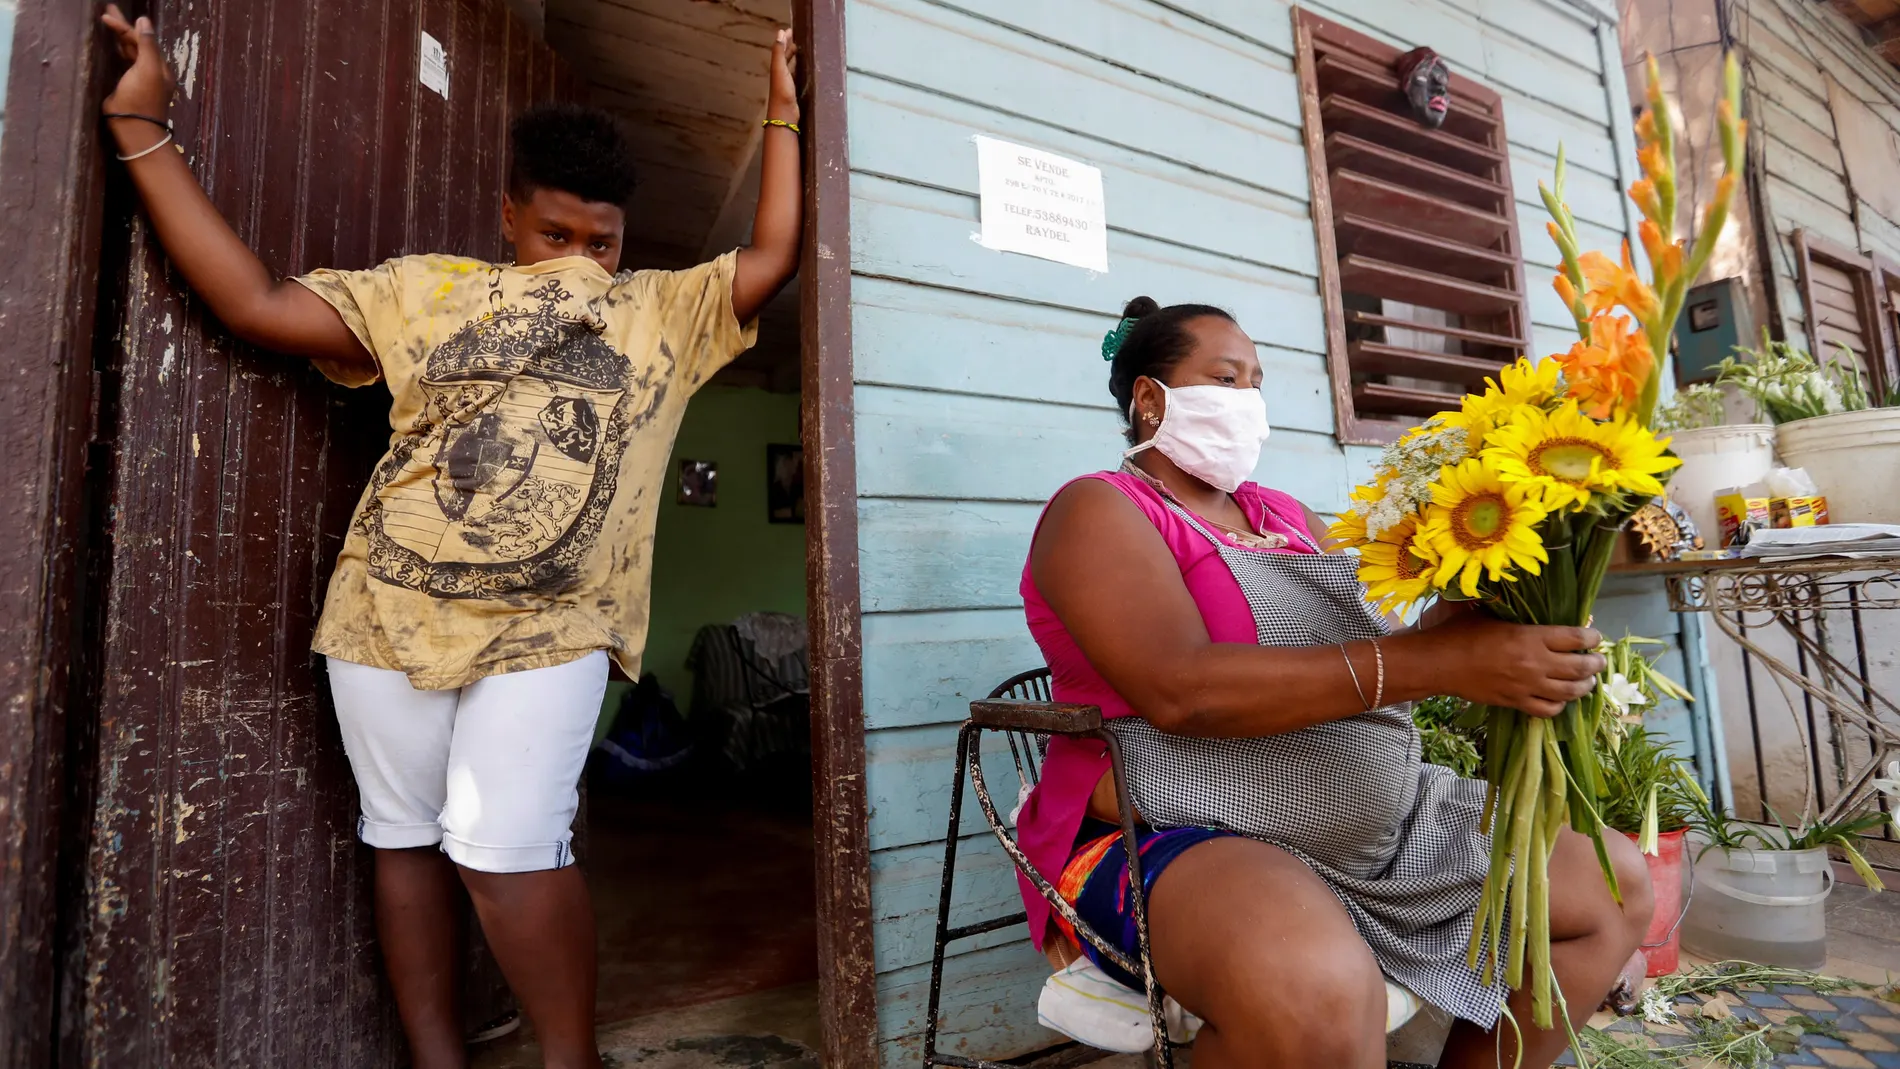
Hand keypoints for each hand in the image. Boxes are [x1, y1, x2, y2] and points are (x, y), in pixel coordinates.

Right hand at [101, 5, 175, 120]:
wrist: (133, 126)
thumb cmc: (143, 97)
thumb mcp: (148, 68)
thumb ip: (147, 45)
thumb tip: (144, 20)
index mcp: (158, 65)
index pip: (142, 39)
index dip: (125, 27)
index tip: (106, 16)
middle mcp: (149, 69)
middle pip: (136, 43)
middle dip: (122, 27)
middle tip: (107, 11)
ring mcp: (137, 78)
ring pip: (128, 51)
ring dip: (119, 37)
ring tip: (107, 22)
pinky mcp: (125, 86)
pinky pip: (121, 62)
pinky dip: (116, 51)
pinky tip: (110, 45)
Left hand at [766, 27, 798, 121]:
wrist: (785, 114)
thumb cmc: (782, 92)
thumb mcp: (780, 69)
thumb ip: (779, 52)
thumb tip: (779, 33)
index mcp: (777, 67)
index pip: (780, 49)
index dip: (785, 39)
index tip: (791, 30)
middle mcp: (780, 74)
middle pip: (784, 57)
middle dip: (789, 47)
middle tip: (797, 38)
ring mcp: (787, 83)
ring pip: (791, 65)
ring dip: (795, 57)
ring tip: (802, 50)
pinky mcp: (794, 91)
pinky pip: (797, 75)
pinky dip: (800, 69)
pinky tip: (805, 70)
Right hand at [1427, 616, 1604, 717]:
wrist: (1439, 663)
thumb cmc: (1460, 633)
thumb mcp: (1489, 613)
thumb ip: (1513, 610)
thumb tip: (1526, 597)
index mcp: (1531, 637)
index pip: (1576, 638)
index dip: (1591, 637)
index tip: (1594, 636)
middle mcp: (1535, 663)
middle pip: (1580, 667)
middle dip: (1596, 664)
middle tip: (1598, 661)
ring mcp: (1527, 686)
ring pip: (1570, 691)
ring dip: (1584, 686)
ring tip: (1587, 682)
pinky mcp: (1516, 702)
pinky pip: (1549, 709)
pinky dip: (1560, 705)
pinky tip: (1560, 699)